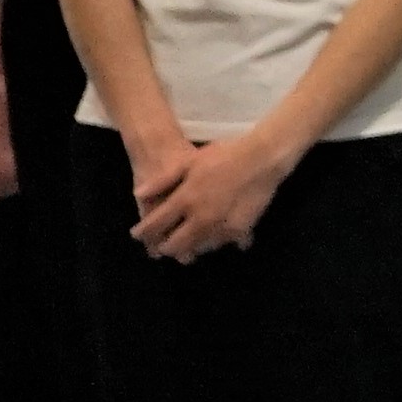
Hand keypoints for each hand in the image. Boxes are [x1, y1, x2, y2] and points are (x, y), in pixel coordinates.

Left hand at [132, 118, 297, 261]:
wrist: (263, 158)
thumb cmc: (225, 154)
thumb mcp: (190, 161)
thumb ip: (163, 179)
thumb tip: (139, 194)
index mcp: (185, 199)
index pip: (156, 224)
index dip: (143, 232)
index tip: (137, 234)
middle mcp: (200, 218)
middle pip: (176, 244)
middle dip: (165, 247)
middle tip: (163, 245)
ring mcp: (221, 227)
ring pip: (198, 247)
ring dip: (190, 247)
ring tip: (188, 242)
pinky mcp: (240, 230)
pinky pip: (222, 243)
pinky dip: (214, 242)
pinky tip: (215, 235)